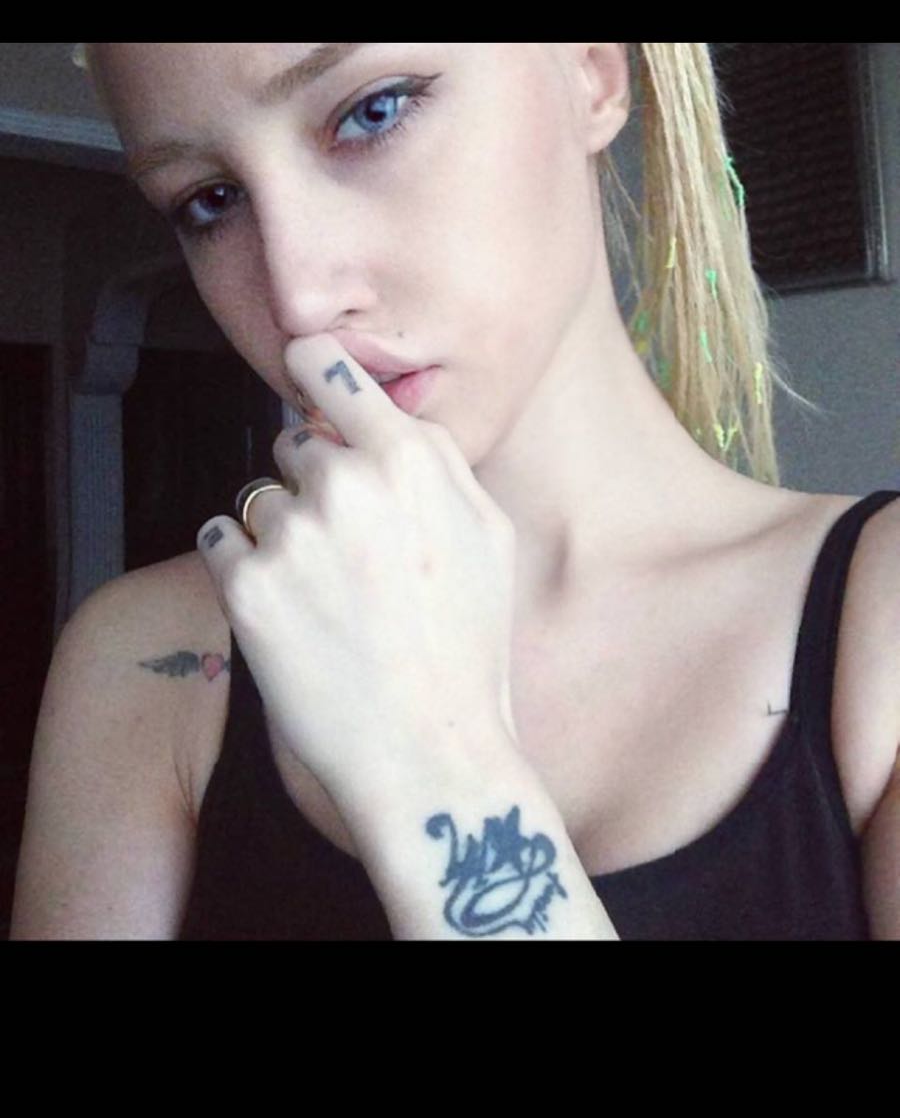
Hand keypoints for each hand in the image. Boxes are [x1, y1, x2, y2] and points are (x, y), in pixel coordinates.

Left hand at [197, 336, 520, 817]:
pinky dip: (242, 569)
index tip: (303, 368)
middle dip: (311, 484)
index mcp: (408, 461)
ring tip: (324, 598)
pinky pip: (221, 543)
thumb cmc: (467, 650)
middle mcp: (345, 485)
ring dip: (279, 535)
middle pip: (294, 444)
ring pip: (259, 500)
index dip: (312, 369)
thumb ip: (438, 462)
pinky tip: (287, 612)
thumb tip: (391, 416)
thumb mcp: (490, 536)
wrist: (426, 749)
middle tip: (346, 554)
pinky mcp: (246, 587)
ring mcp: (291, 536)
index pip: (330, 370)